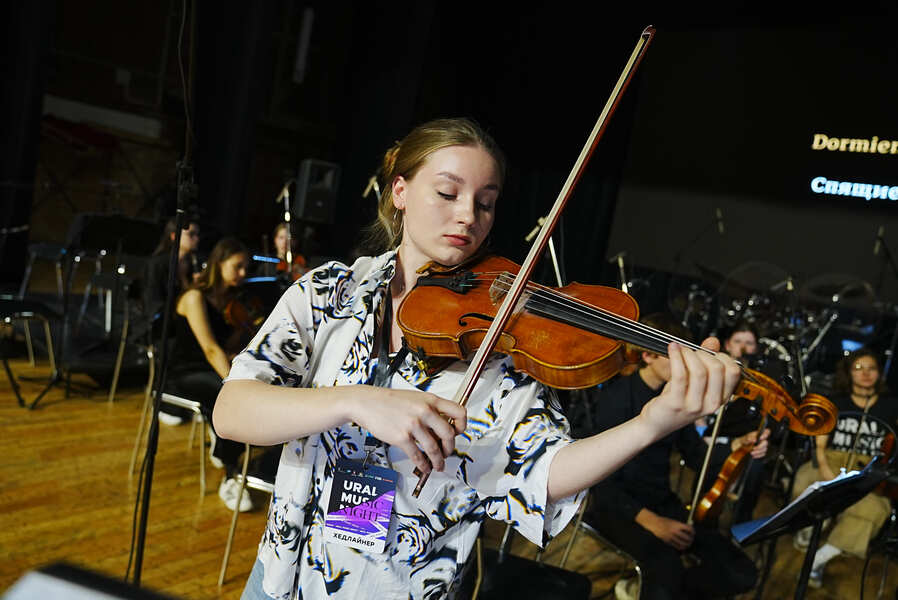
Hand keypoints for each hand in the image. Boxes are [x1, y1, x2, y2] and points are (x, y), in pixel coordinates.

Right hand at [351, 387, 466, 474]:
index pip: (459, 412)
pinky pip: (417, 456)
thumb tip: (443, 427)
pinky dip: (423, 465)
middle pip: (449, 435)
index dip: (462, 426)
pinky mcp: (401, 437)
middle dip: (450, 448)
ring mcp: (413, 425)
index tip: (458, 433)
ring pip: (434, 449)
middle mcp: (424, 411)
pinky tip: (424, 466)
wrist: (367, 403)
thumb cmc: (390, 401)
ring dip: (439, 461)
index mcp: (431, 400)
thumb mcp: (416, 398)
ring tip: (438, 465)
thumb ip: (431, 409)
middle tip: (447, 453)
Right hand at [636, 509, 694, 550]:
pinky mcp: (668, 541)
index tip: (693, 532)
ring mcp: (671, 536)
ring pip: (682, 543)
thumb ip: (680, 525)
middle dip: (691, 539)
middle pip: (687, 537)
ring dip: (687, 544)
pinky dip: (681, 547)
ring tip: (688, 544)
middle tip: (692, 539)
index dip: (692, 531)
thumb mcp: (673, 521)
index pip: (689, 529)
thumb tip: (689, 529)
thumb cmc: (664, 521)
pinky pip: (676, 546)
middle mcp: (674, 531)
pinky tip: (682, 546)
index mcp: (676, 524)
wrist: (654, 523)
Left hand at [639, 339, 740, 439]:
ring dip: (689, 354)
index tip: (710, 352)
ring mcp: (694, 405)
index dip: (722, 356)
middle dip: (704, 353)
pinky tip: (673, 349)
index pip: (733, 372)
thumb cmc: (677, 400)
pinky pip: (680, 374)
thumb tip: (713, 341)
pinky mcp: (676, 403)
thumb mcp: (695, 381)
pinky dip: (676, 356)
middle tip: (692, 351)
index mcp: (720, 399)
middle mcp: (711, 404)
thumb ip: (706, 361)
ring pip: (699, 370)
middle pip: (717, 368)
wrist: (658, 422)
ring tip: (680, 350)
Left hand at [733, 428, 770, 458]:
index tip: (760, 438)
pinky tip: (753, 455)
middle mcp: (762, 440)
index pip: (767, 432)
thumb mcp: (744, 438)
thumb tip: (754, 440)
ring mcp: (763, 446)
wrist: (740, 447)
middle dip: (760, 446)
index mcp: (759, 434)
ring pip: (764, 449)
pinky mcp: (762, 452)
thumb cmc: (743, 440)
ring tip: (751, 453)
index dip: (765, 434)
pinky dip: (757, 455)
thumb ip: (749, 438)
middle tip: (753, 448)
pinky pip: (762, 454)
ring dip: (758, 452)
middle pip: (765, 443)